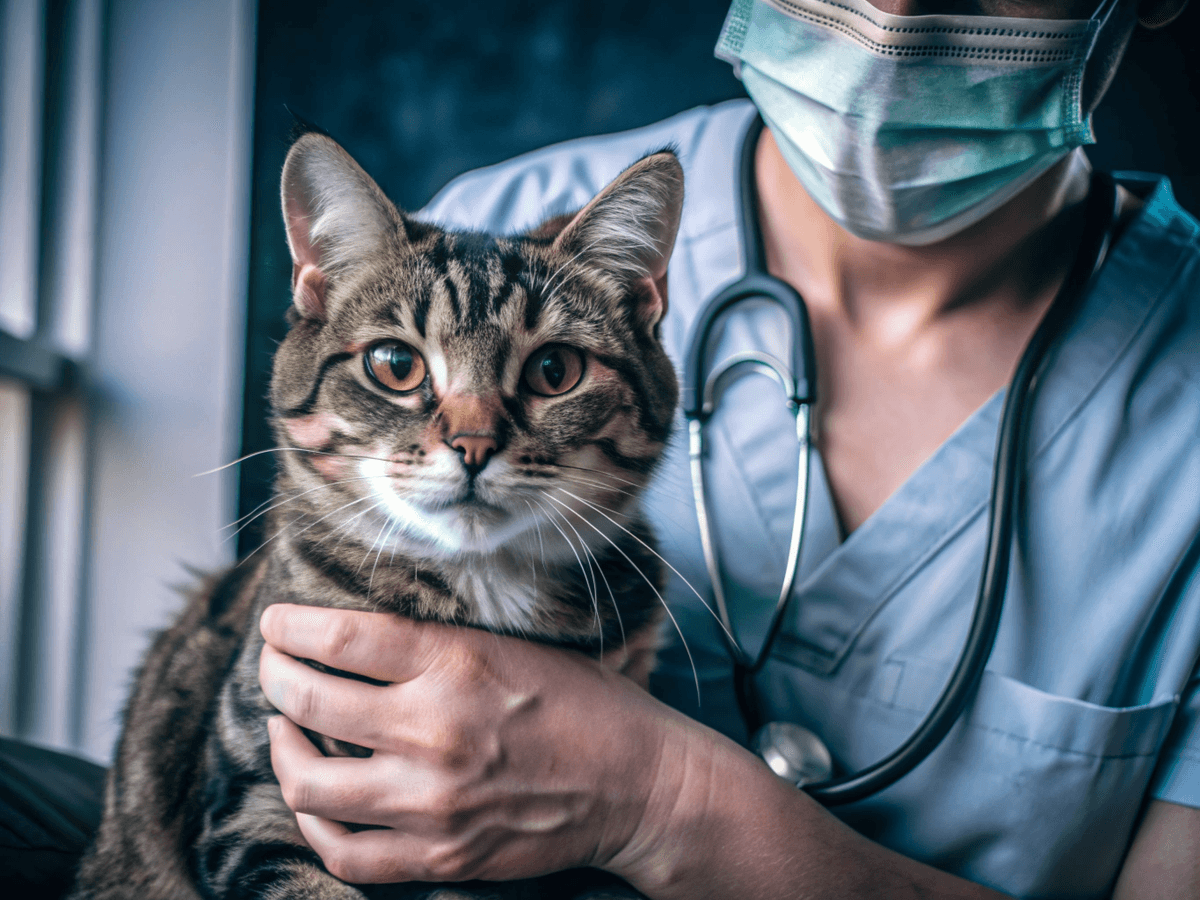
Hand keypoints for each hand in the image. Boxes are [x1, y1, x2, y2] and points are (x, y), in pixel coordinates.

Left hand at [257, 603, 697, 886]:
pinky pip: (343, 851)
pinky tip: (313, 798)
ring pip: (308, 781)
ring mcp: (432, 801)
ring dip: (281, 747)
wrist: (637, 784)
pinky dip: (313, 823)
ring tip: (282, 727)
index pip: (340, 637)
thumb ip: (435, 643)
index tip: (275, 620)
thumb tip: (352, 636)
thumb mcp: (514, 645)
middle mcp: (434, 730)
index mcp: (457, 664)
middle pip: (308, 699)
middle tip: (272, 664)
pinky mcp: (440, 854)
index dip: (290, 625)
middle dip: (273, 674)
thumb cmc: (583, 702)